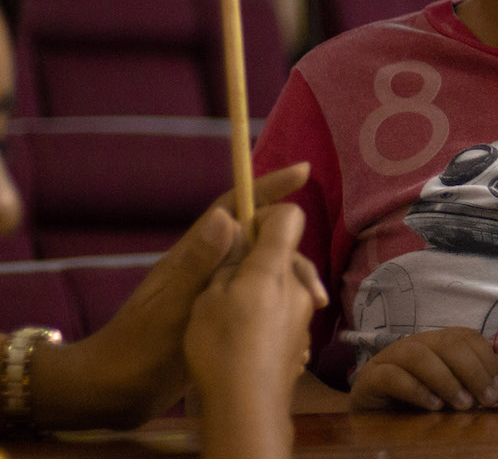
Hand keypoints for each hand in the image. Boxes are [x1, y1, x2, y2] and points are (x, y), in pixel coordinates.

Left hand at [32, 164, 316, 429]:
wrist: (115, 392)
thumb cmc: (137, 346)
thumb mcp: (171, 304)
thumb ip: (198, 263)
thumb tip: (229, 217)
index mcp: (196, 254)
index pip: (236, 207)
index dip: (269, 187)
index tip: (304, 172)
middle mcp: (210, 267)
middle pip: (262, 243)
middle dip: (293, 257)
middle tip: (315, 293)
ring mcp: (216, 292)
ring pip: (264, 273)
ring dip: (291, 287)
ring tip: (309, 315)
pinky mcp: (221, 318)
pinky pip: (259, 301)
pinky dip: (281, 310)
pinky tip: (295, 335)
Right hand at [349, 328, 497, 411]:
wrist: (371, 416)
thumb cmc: (414, 403)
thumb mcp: (447, 392)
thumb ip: (468, 384)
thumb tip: (497, 389)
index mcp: (436, 342)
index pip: (466, 336)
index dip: (486, 358)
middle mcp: (414, 343)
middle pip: (447, 343)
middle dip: (473, 370)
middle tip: (487, 399)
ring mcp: (389, 358)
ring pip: (420, 356)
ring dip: (447, 380)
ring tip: (463, 404)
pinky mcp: (370, 379)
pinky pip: (392, 377)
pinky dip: (416, 390)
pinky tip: (433, 406)